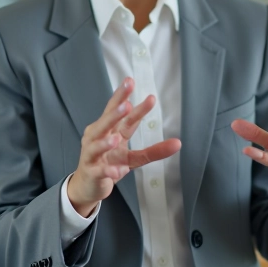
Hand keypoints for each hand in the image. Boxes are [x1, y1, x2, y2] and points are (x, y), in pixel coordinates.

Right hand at [67, 78, 180, 216]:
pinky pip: (100, 171)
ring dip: (105, 142)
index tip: (131, 81)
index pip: (118, 111)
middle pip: (106, 122)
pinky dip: (108, 170)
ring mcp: (92, 155)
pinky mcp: (92, 172)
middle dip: (114, 113)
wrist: (89, 185)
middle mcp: (98, 138)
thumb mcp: (134, 157)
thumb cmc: (109, 163)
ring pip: (97, 145)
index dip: (124, 97)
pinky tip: (118, 171)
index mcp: (109, 130)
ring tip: (116, 138)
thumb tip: (179, 143)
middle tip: (125, 104)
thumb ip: (154, 150)